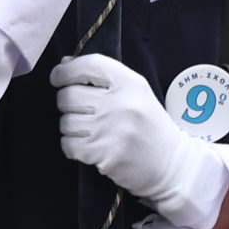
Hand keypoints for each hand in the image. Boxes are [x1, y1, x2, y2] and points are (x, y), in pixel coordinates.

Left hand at [53, 54, 228, 228]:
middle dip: (65, 102)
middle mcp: (120, 104)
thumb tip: (65, 64)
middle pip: (69, 95)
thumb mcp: (136, 92)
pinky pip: (68, 145)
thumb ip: (104, 76)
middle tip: (76, 109)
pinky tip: (86, 146)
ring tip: (86, 130)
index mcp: (130, 83)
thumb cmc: (149, 126)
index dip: (66, 70)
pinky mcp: (104, 155)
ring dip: (69, 126)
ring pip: (65, 122)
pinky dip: (71, 146)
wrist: (170, 165)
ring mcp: (111, 131)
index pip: (88, 65)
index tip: (58, 77)